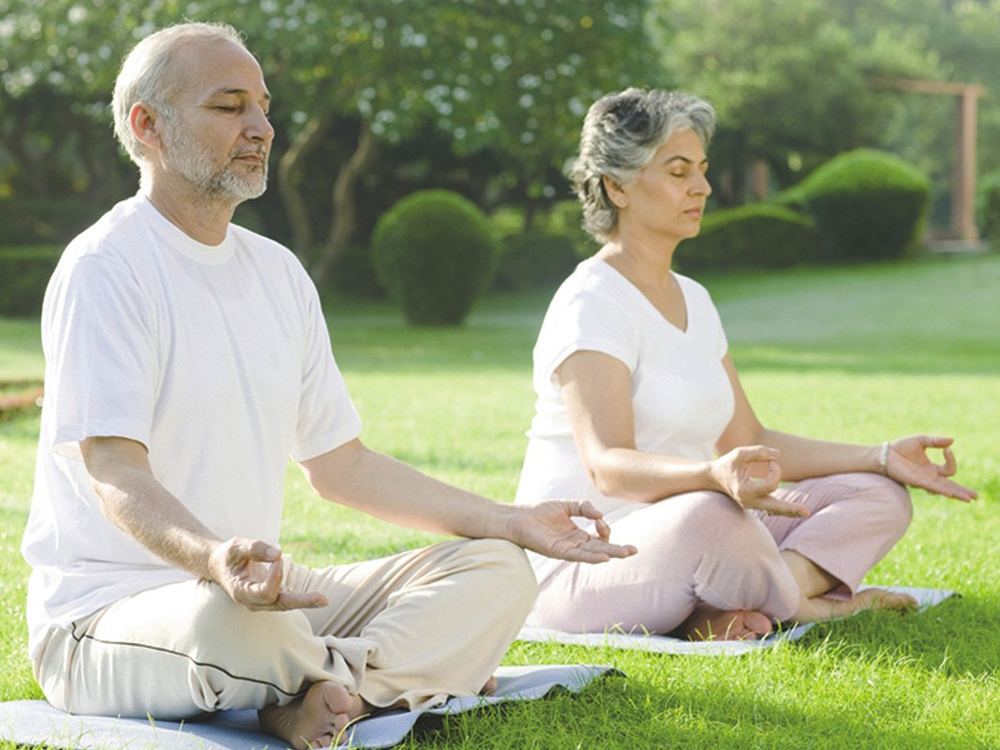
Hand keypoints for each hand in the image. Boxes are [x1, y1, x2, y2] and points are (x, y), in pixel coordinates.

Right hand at [207, 537, 327, 610]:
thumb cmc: (229, 556)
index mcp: (241, 591)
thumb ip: (256, 548)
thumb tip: (278, 554)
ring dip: (305, 601)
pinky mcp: (270, 597)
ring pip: (285, 604)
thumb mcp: (237, 546)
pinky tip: (317, 599)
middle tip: (323, 599)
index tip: (278, 560)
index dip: (274, 578)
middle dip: (301, 601)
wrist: (221, 566)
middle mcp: (252, 601)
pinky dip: (302, 598)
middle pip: (279, 604)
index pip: (264, 592)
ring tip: (324, 600)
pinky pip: (287, 600)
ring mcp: (261, 602)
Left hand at [504, 500, 637, 563]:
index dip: (605, 529)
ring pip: (593, 554)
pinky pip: (578, 555)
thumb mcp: (566, 505)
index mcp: (578, 535)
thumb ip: (584, 507)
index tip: (600, 519)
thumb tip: (600, 514)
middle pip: (601, 549)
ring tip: (625, 554)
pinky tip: (603, 557)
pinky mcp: (558, 552)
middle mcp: (575, 544)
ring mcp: (567, 549)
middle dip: (618, 550)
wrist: (519, 518)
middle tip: (634, 550)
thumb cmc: (539, 512)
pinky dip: (591, 557)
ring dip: (609, 554)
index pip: (600, 537)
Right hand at [710, 446, 808, 517]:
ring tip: (805, 513)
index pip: (771, 484)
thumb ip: (758, 452)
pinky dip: (783, 509)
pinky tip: (795, 511)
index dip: (776, 471)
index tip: (771, 461)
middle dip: (791, 508)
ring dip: (790, 511)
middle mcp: (749, 501)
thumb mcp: (739, 454)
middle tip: (807, 512)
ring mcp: (752, 505)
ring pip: (775, 510)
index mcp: (745, 490)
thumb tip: (778, 455)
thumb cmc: (726, 465)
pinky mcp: (755, 504)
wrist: (713, 478)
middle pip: (775, 507)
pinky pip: (772, 509)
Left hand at [885, 435, 977, 501]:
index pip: (949, 468)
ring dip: (956, 493)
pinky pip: (931, 487)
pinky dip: (941, 489)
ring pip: (943, 489)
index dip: (951, 459)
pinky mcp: (915, 481)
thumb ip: (935, 441)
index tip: (946, 449)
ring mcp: (923, 480)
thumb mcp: (921, 440)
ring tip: (968, 499)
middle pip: (950, 485)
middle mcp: (929, 477)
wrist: (885, 453)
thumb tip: (952, 441)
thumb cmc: (901, 447)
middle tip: (975, 496)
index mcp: (932, 468)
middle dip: (963, 491)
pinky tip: (950, 493)